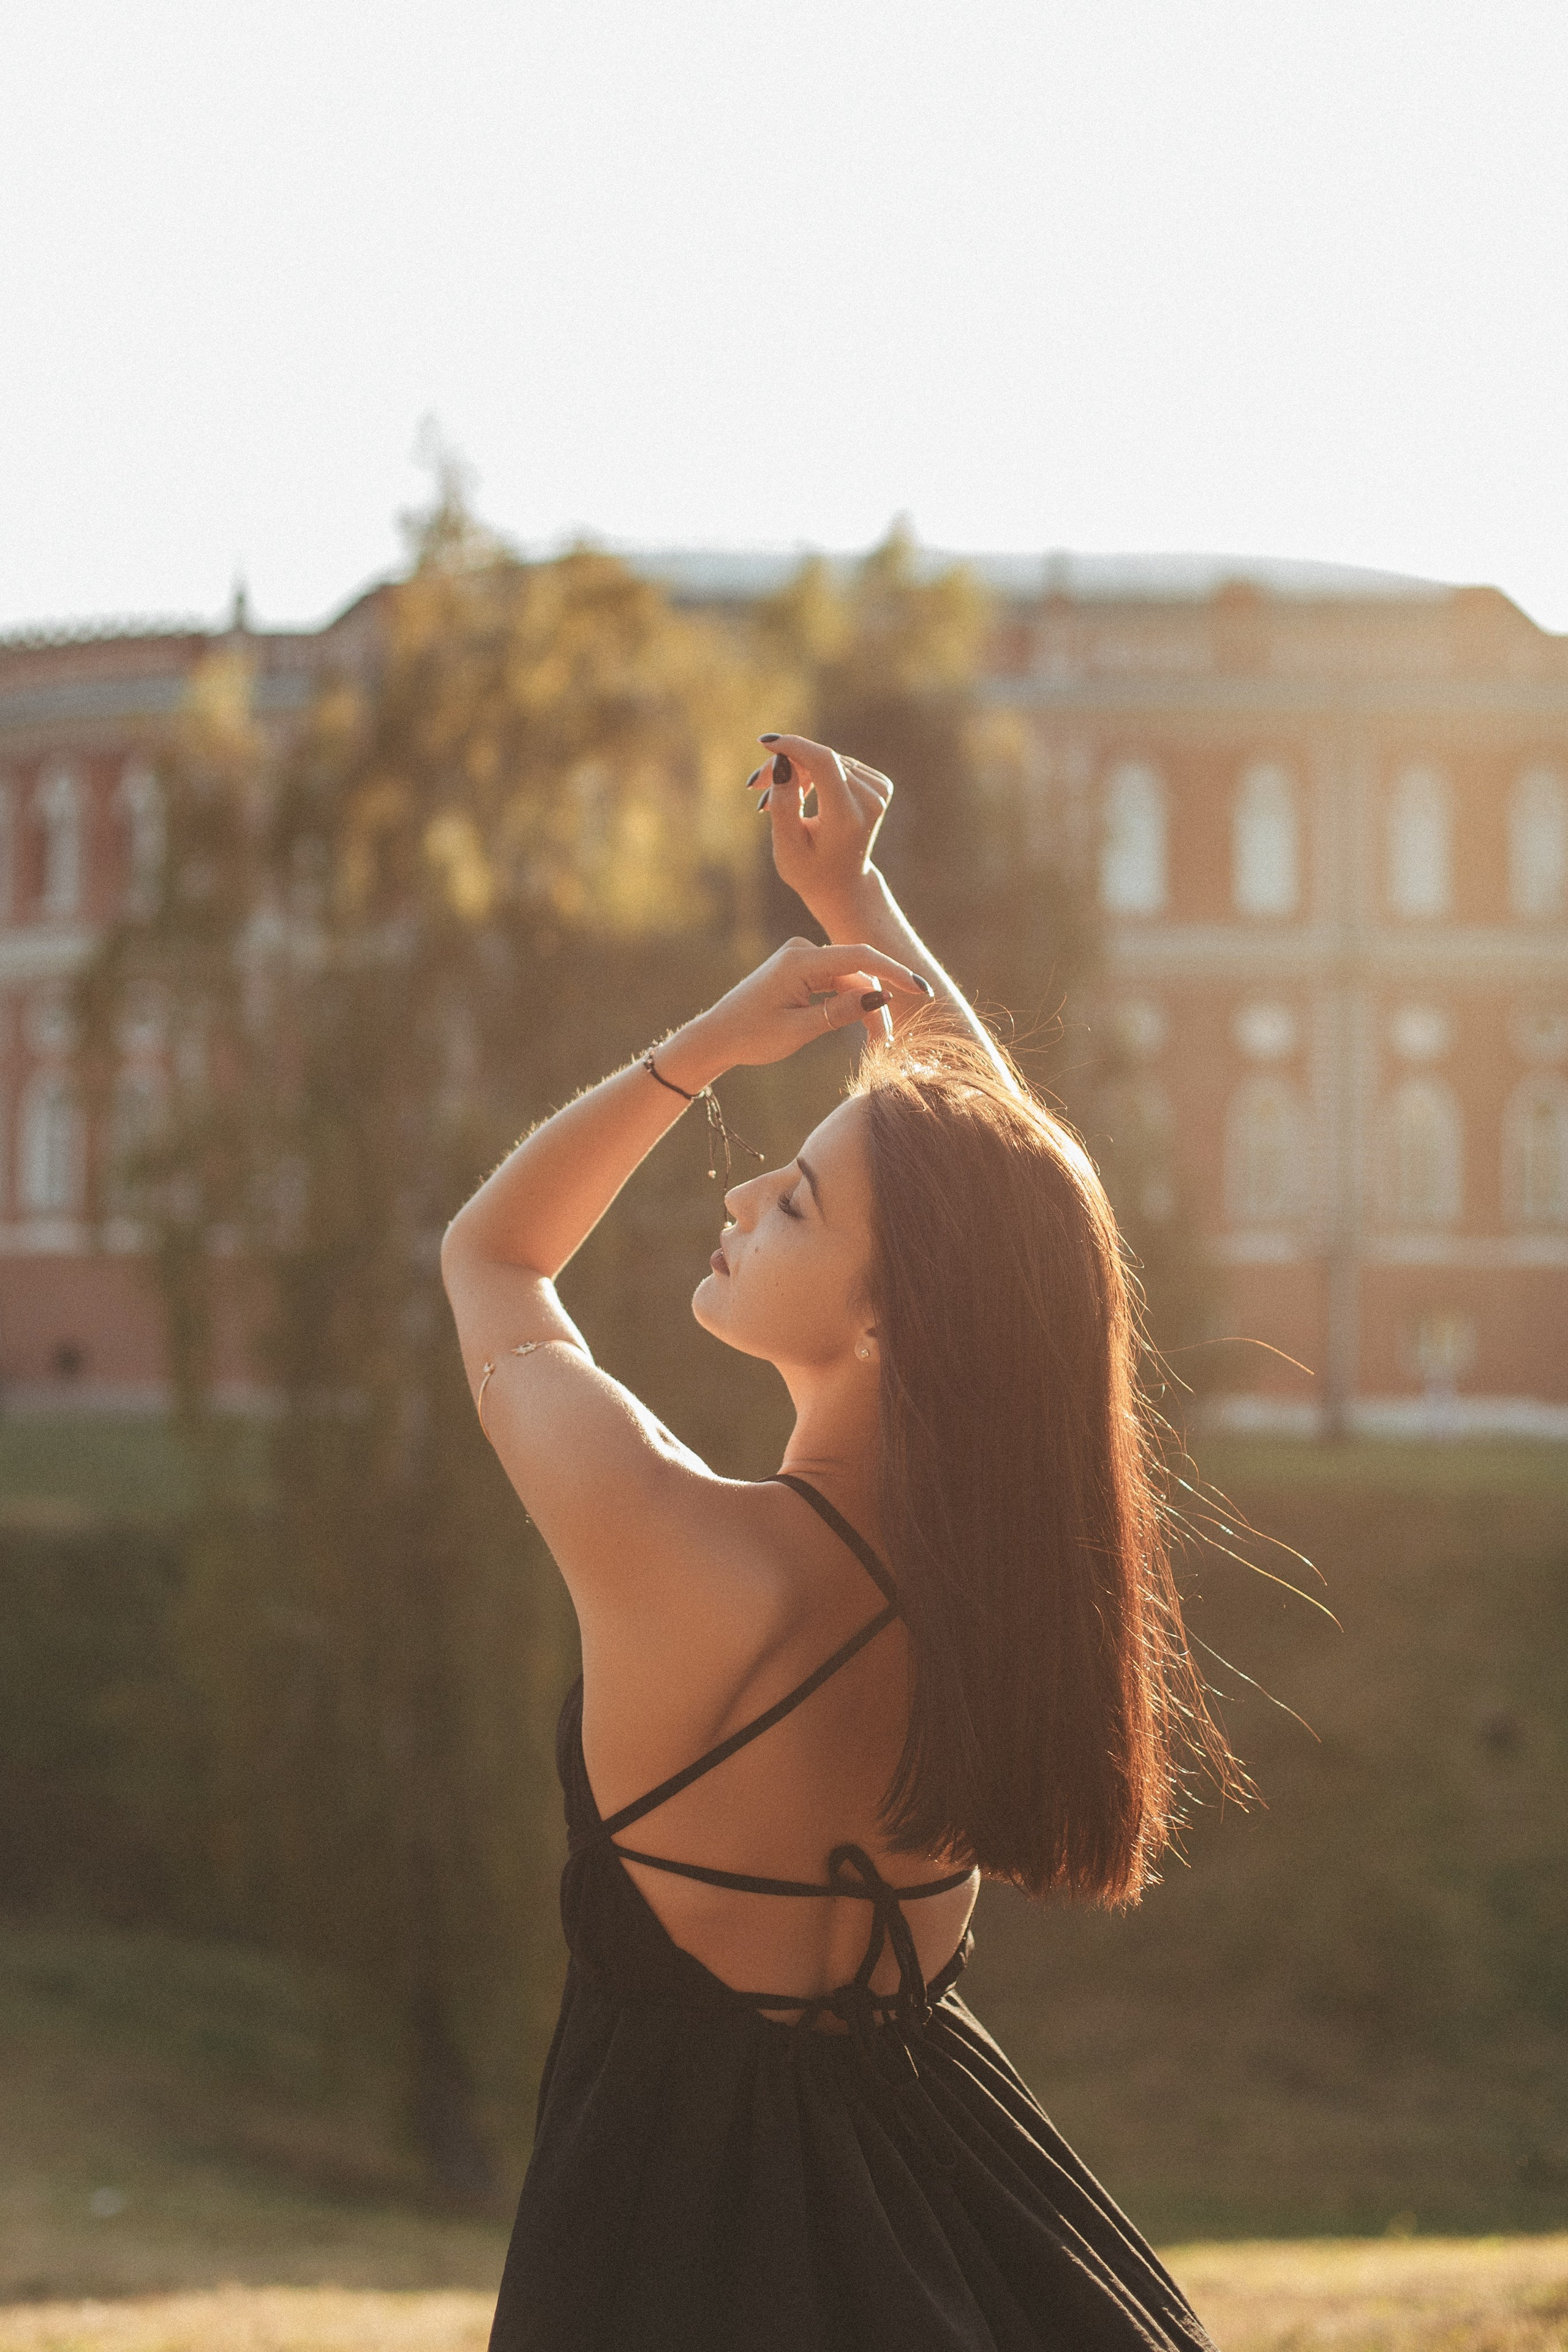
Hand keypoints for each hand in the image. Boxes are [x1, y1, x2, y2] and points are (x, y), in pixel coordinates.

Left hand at [678, 938, 928, 1077]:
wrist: (716, 1036)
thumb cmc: (751, 1036)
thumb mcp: (799, 1030)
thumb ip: (840, 1012)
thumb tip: (879, 997)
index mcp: (799, 962)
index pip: (859, 958)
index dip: (894, 973)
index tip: (921, 990)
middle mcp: (801, 951)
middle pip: (857, 973)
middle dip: (878, 1005)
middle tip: (889, 1043)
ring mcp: (801, 958)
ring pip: (849, 979)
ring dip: (866, 1007)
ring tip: (877, 1042)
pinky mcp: (800, 969)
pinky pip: (836, 981)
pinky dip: (850, 1002)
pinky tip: (864, 1024)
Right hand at [747, 735, 892, 921]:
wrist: (843, 885)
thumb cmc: (809, 870)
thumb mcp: (787, 846)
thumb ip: (784, 805)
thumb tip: (783, 761)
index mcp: (848, 817)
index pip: (824, 763)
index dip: (794, 746)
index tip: (765, 743)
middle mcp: (870, 801)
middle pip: (821, 760)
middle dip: (785, 765)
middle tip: (755, 785)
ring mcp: (879, 791)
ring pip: (827, 760)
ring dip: (796, 770)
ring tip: (770, 797)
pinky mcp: (879, 785)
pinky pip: (838, 765)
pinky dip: (814, 772)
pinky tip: (799, 791)